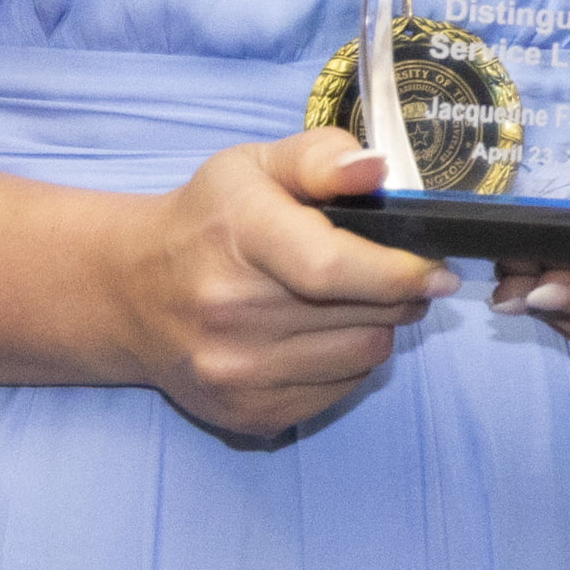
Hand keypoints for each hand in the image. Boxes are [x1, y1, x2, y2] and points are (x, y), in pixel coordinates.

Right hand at [115, 126, 449, 438]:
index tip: (438, 271)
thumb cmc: (207, 221)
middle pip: (364, 315)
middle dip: (399, 294)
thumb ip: (321, 156)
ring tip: (354, 303)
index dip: (401, 273)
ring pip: (363, 356)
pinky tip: (318, 336)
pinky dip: (346, 364)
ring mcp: (234, 371)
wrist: (131, 292)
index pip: (334, 267)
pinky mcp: (244, 413)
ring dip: (376, 328)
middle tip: (398, 277)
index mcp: (240, 237)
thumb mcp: (256, 166)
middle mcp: (229, 311)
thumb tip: (374, 170)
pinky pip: (339, 392)